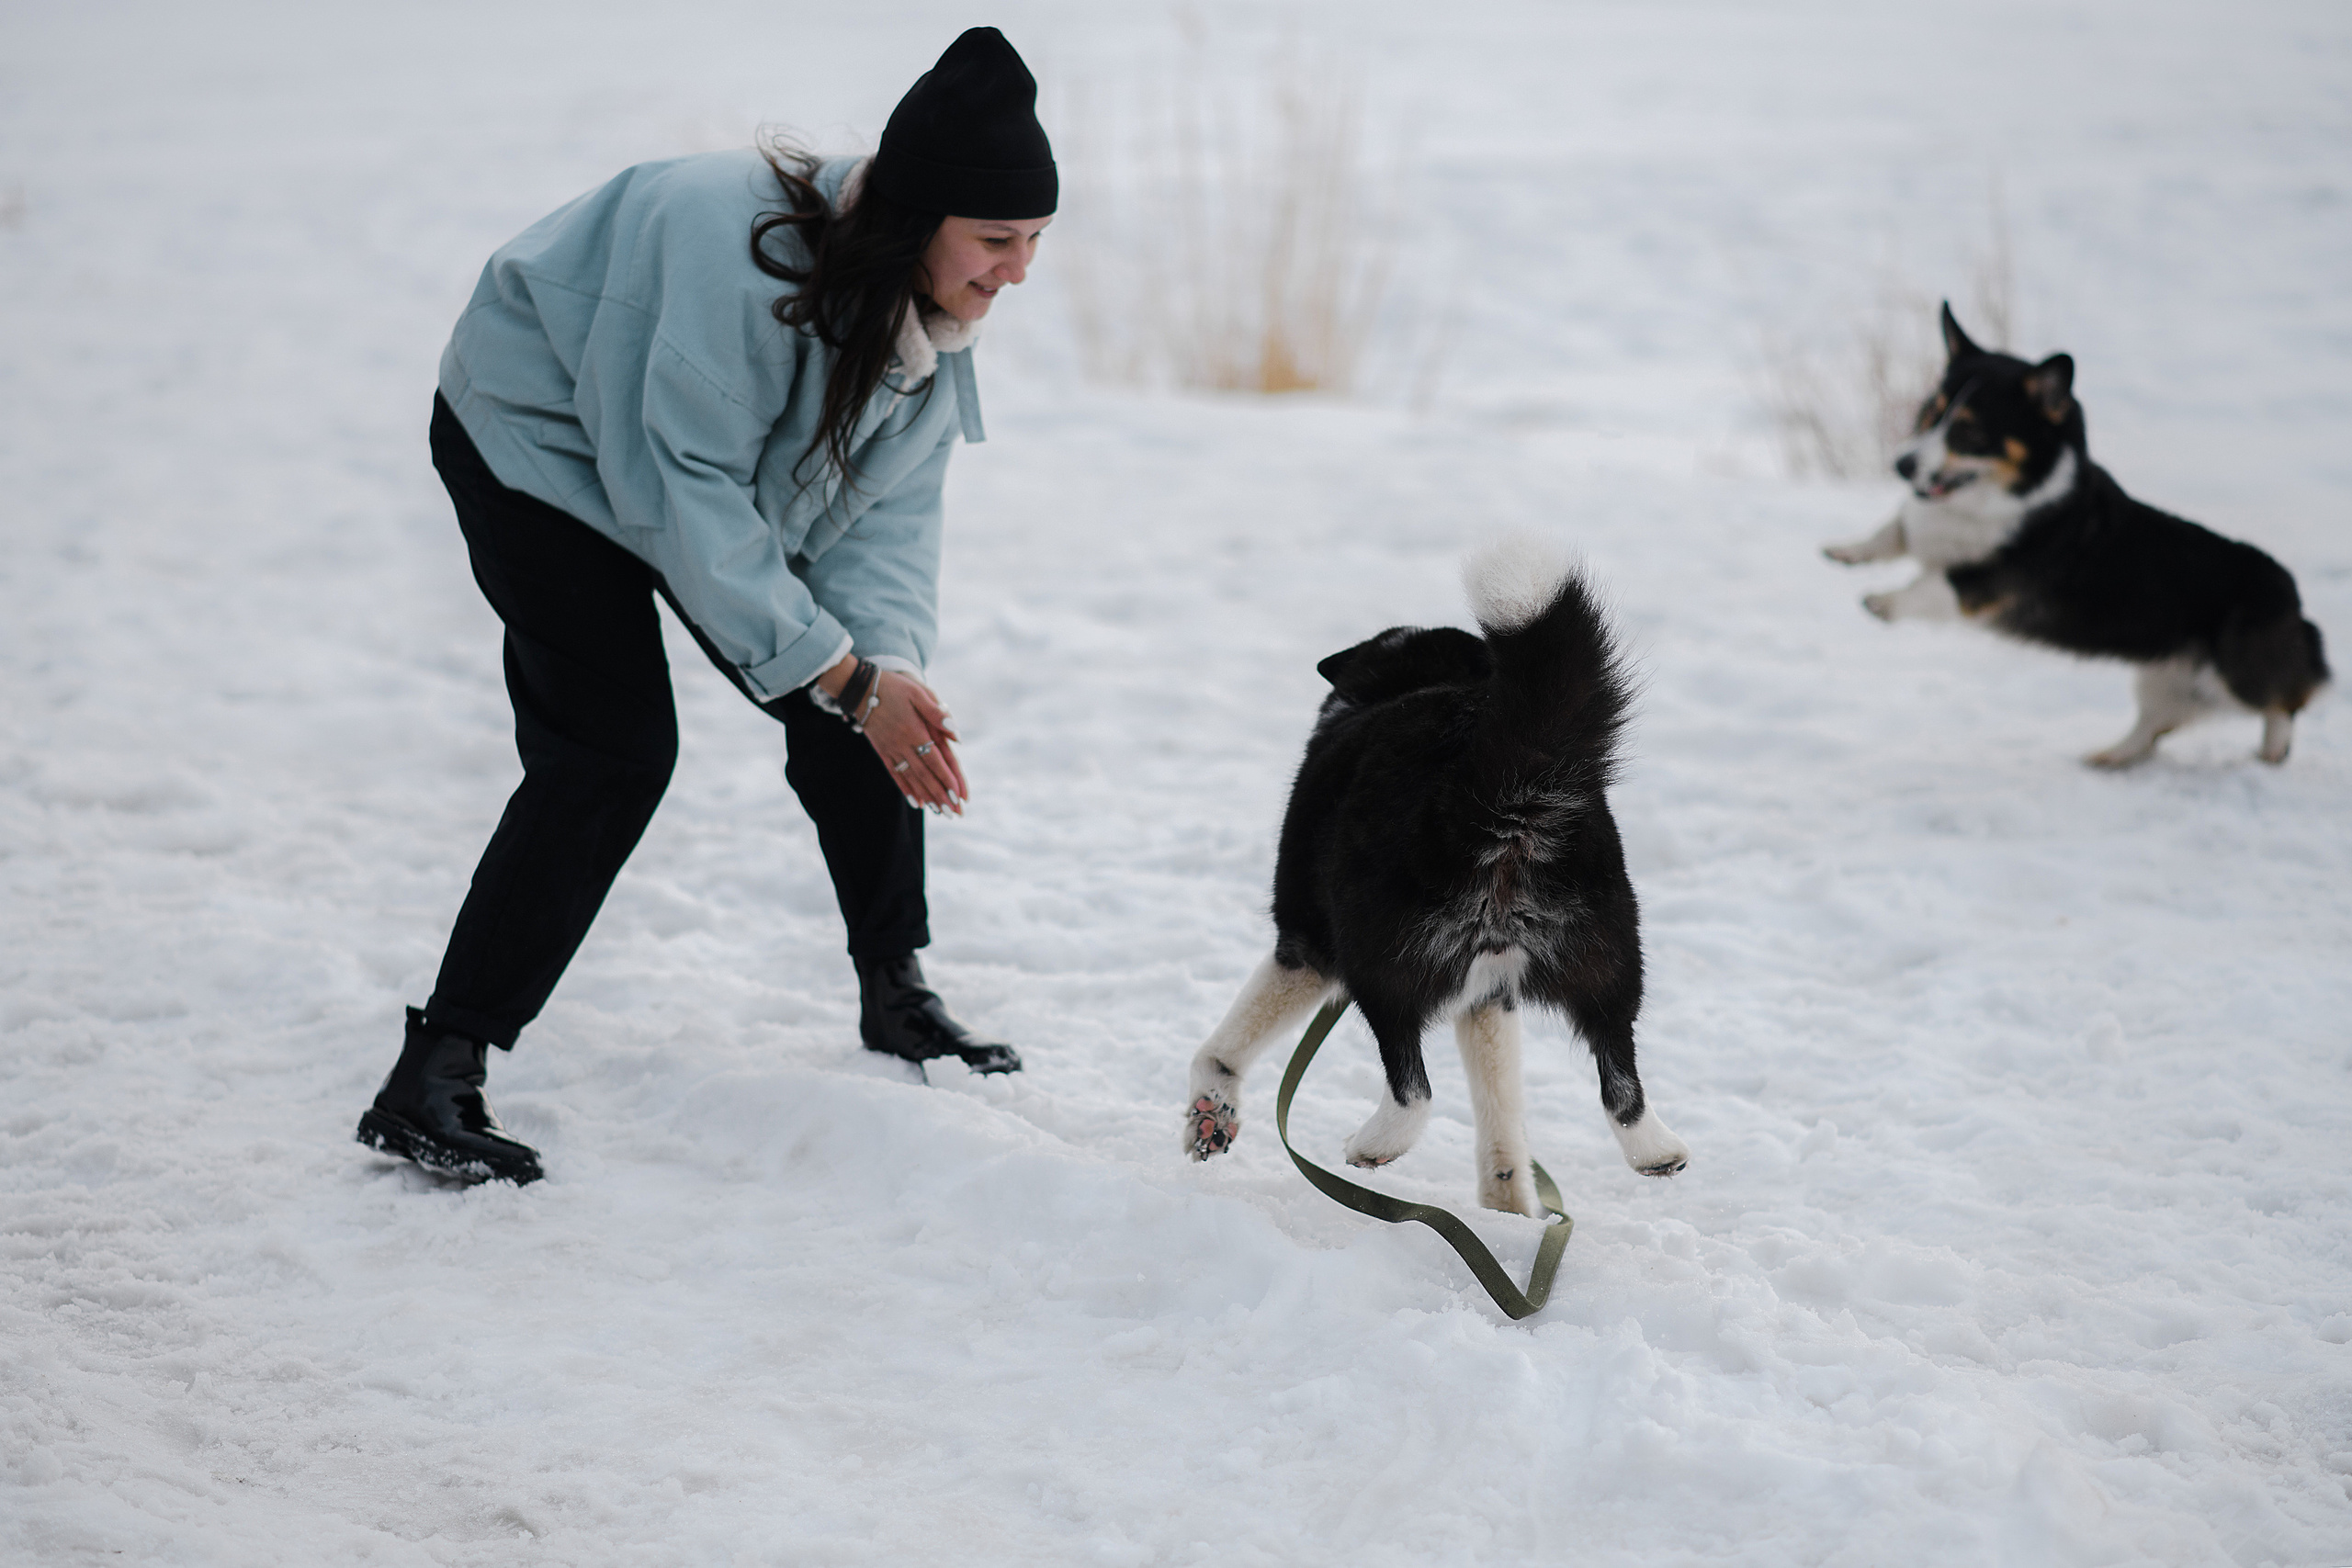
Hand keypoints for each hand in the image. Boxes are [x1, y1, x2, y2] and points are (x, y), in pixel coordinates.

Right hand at [863, 671, 967, 814]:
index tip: (958, 795)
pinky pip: (896, 774)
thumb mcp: (918, 692)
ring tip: (941, 812)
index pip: (935, 760)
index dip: (947, 778)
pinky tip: (917, 802)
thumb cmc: (894, 687)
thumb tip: (956, 735)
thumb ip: (937, 713)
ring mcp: (892, 750)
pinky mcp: (883, 751)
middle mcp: (903, 744)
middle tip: (955, 813)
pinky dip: (907, 789)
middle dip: (941, 795)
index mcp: (915, 730)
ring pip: (912, 778)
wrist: (860, 688)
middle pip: (926, 774)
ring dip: (927, 796)